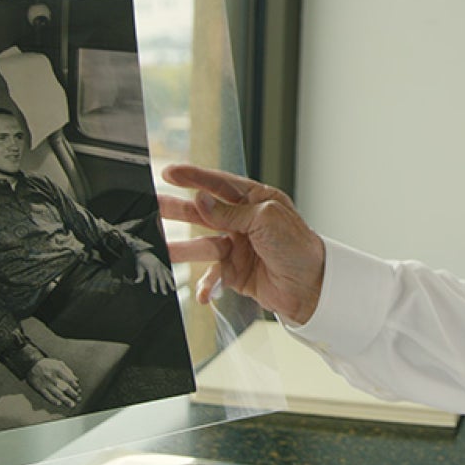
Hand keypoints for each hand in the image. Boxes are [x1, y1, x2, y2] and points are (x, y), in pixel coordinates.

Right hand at [27, 358, 80, 407]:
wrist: (31, 365)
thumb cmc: (48, 365)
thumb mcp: (58, 363)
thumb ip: (68, 371)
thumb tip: (76, 380)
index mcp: (58, 369)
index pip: (69, 379)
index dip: (75, 386)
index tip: (79, 390)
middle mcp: (52, 376)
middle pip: (64, 387)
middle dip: (72, 394)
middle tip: (78, 399)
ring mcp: (45, 383)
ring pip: (56, 393)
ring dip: (65, 400)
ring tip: (72, 404)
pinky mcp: (39, 388)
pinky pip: (46, 395)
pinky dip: (53, 400)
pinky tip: (59, 404)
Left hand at [132, 250, 176, 294]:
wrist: (144, 251)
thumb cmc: (141, 260)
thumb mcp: (139, 267)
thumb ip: (139, 275)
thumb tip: (136, 282)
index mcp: (151, 267)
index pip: (153, 278)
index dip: (153, 285)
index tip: (155, 291)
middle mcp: (158, 266)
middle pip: (161, 278)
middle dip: (163, 286)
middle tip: (165, 293)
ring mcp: (161, 265)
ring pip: (167, 275)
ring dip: (170, 282)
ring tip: (173, 289)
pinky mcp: (163, 265)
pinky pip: (168, 271)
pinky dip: (171, 276)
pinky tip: (173, 280)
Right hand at [159, 164, 326, 324]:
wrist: (312, 286)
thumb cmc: (299, 247)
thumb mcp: (266, 219)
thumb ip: (231, 212)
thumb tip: (201, 200)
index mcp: (256, 200)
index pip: (219, 184)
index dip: (194, 177)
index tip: (169, 173)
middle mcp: (244, 222)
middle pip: (203, 212)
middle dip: (177, 208)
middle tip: (152, 204)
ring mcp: (238, 247)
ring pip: (202, 244)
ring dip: (181, 248)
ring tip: (161, 248)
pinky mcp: (235, 272)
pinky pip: (213, 276)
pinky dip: (206, 285)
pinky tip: (203, 292)